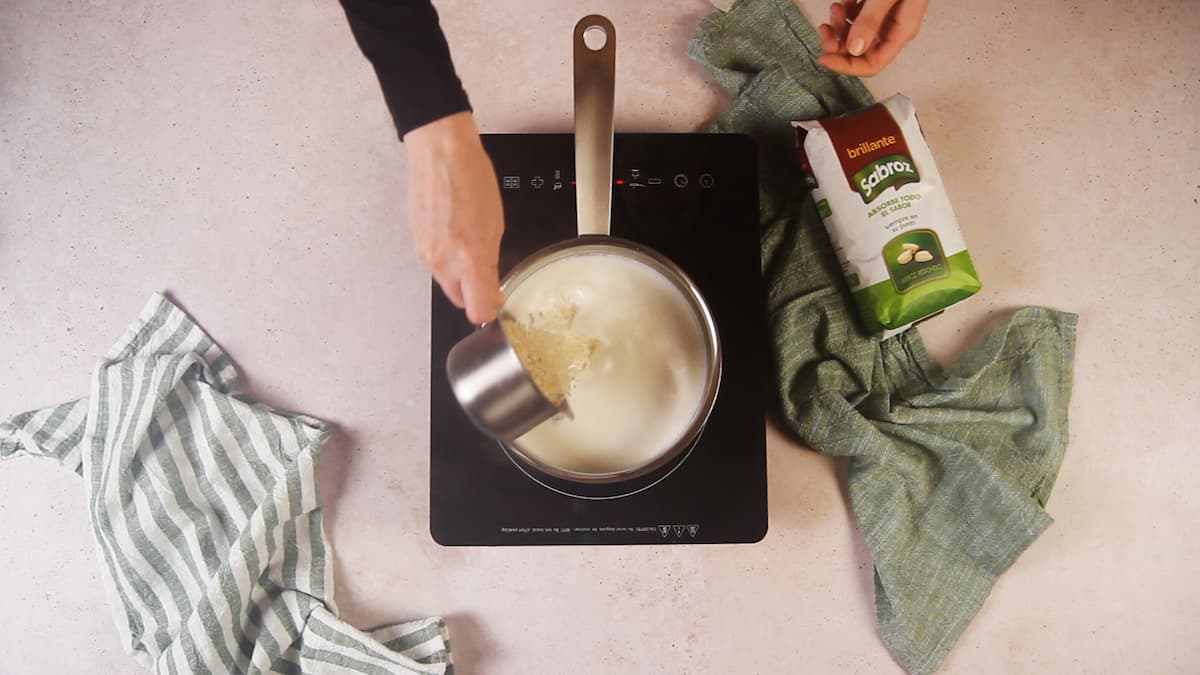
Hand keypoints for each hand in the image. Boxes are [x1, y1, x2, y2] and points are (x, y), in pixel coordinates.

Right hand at [404, 111, 505, 323]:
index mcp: (469, 259)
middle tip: (487, 272)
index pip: (478, 311)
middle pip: (460, 300)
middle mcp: (444, 262)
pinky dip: (447, 258)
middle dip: (474, 293)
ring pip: (447, 282)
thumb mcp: (496, 225)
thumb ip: (491, 265)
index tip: (497, 298)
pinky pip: (435, 264)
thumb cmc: (471, 179)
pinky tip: (455, 234)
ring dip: (460, 274)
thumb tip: (492, 290)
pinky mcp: (417, 244)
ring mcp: (426, 255)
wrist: (440, 154)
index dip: (490, 308)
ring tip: (470, 244)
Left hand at [817, 0, 928, 76]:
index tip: (824, 57)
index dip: (846, 66)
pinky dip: (845, 11)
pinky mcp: (877, 5)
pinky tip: (844, 0)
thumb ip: (872, 18)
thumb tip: (854, 48)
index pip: (873, 64)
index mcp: (901, 31)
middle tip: (825, 29)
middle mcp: (893, 28)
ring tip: (836, 6)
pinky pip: (856, 17)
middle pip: (860, 52)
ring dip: (839, 25)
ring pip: (854, 35)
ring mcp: (885, 17)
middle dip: (838, 44)